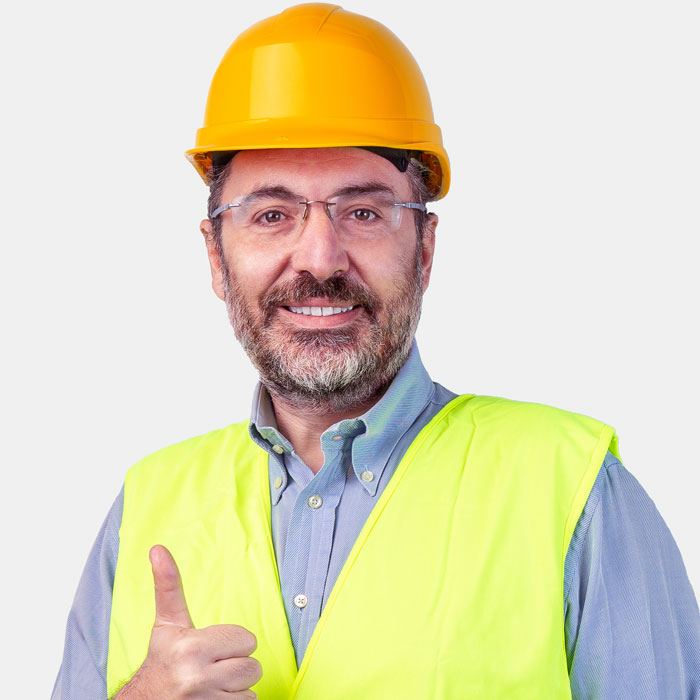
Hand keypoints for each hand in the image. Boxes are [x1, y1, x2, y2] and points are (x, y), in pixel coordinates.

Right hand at [116, 545, 260, 698]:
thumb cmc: (160, 662)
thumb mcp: (167, 624)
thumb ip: (167, 586)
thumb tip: (158, 548)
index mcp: (191, 648)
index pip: (246, 639)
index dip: (233, 643)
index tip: (213, 647)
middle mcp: (198, 678)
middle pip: (252, 667)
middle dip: (237, 666)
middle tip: (214, 666)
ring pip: (250, 689)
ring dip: (236, 688)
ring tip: (212, 684)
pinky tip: (213, 699)